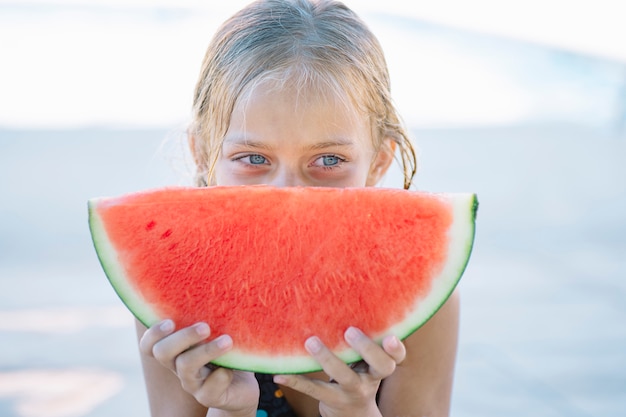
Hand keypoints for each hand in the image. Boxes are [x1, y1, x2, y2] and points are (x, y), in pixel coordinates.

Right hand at [139, 320, 258, 415]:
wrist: (243, 387)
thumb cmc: (228, 353)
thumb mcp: (218, 332)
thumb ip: (210, 316)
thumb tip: (213, 284)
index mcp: (176, 349)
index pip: (149, 344)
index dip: (152, 334)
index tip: (170, 321)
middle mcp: (178, 365)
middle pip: (162, 352)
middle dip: (182, 337)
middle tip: (205, 326)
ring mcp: (192, 383)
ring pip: (186, 367)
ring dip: (206, 351)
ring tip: (227, 340)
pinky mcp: (209, 396)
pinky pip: (208, 390)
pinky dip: (220, 377)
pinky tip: (231, 369)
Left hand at [273, 327, 405, 416]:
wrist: (352, 414)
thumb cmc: (357, 374)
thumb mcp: (364, 360)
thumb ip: (363, 339)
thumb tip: (346, 295)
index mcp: (380, 365)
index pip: (396, 357)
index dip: (397, 348)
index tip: (390, 336)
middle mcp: (371, 378)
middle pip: (381, 366)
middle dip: (367, 348)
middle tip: (350, 331)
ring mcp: (353, 391)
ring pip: (344, 376)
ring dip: (327, 358)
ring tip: (311, 342)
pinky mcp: (332, 400)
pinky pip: (313, 390)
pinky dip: (295, 381)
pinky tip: (279, 375)